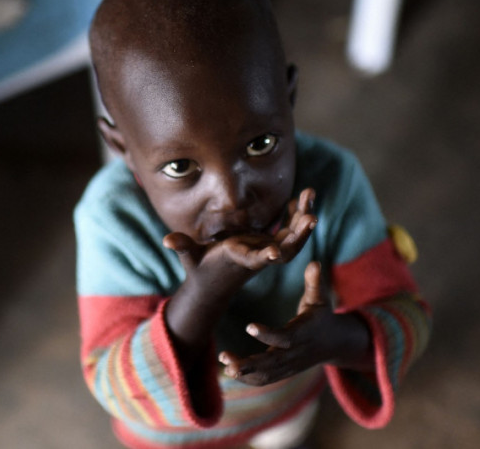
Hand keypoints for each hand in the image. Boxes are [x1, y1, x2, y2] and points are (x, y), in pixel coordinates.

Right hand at [162, 188, 317, 298]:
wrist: (213, 285)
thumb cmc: (199, 269)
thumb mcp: (189, 257)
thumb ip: (182, 247)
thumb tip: (167, 239)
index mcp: (240, 260)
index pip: (254, 260)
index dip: (264, 256)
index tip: (276, 253)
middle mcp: (259, 258)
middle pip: (285, 250)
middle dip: (299, 234)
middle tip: (312, 217)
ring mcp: (267, 252)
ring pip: (292, 238)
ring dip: (302, 217)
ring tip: (310, 193)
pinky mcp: (269, 245)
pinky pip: (288, 231)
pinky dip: (296, 216)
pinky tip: (301, 198)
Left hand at [218, 261, 372, 385]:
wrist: (335, 343)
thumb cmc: (322, 315)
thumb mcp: (321, 298)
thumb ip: (315, 282)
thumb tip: (314, 262)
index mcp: (304, 333)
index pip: (285, 337)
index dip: (267, 334)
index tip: (248, 326)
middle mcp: (296, 353)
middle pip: (271, 363)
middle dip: (248, 364)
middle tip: (225, 361)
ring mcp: (290, 366)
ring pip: (266, 374)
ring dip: (244, 372)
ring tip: (224, 364)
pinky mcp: (284, 372)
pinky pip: (265, 379)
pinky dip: (248, 378)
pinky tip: (229, 371)